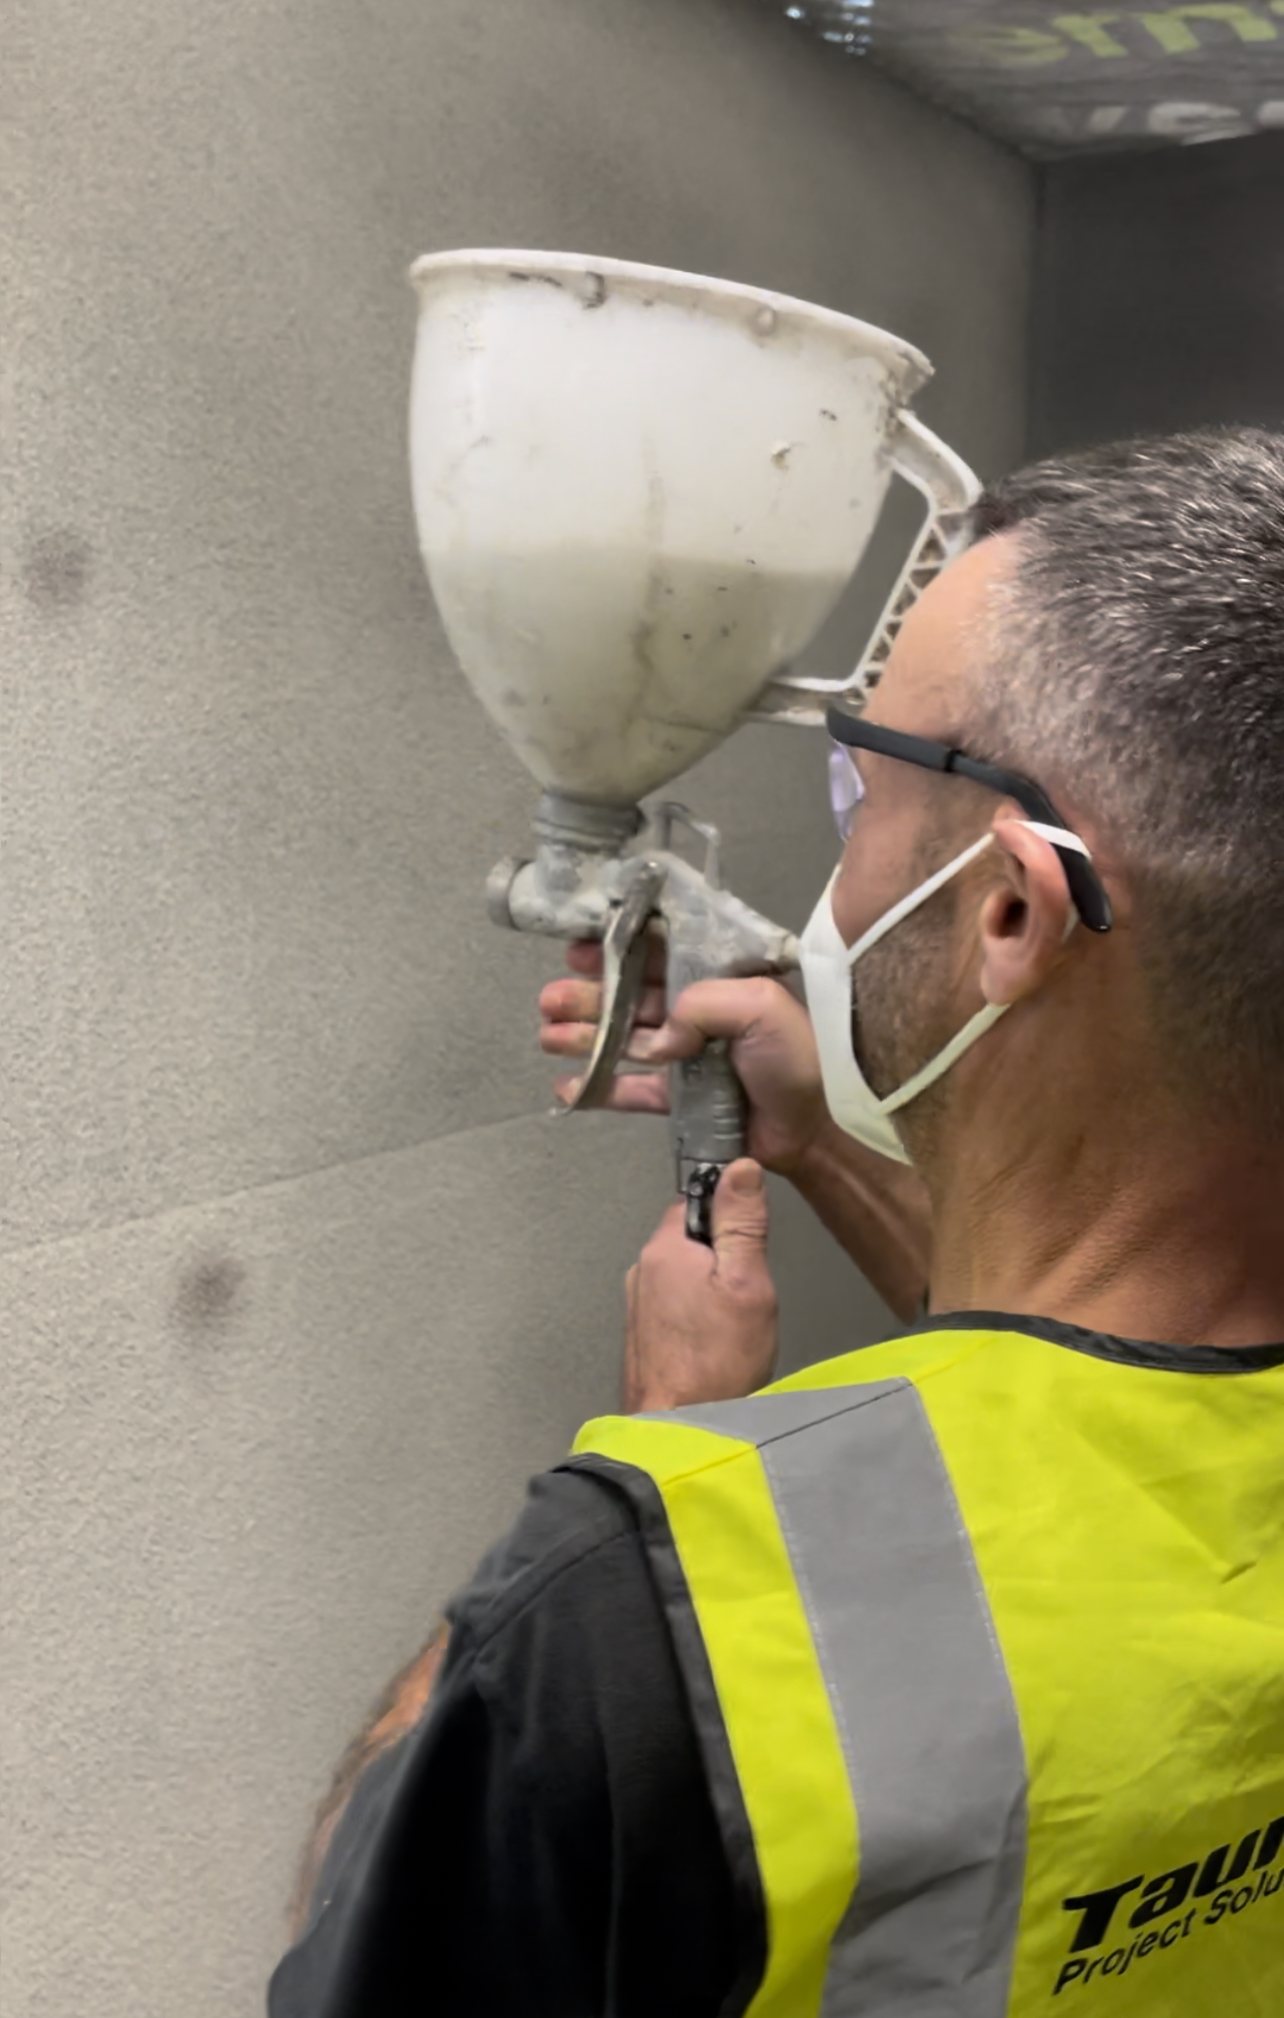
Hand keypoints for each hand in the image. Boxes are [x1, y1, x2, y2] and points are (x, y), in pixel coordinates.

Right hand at [539, 936, 828, 1177]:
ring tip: (548, 1036)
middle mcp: (702, 1010)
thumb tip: (660, 1038)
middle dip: (590, 995)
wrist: (816, 1130)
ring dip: (585, 1035)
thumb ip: (702, 1004)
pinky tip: (568, 1086)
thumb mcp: (760, 1006)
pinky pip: (634, 1090)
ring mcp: (689, 1054)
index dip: (619, 947)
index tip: (579, 947)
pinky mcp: (682, 1097)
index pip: (663, 951)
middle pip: (633, 996)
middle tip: (551, 998)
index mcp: (722, 978)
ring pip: (626, 1039)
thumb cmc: (798, 1058)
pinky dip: (601, 1088)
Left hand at [623, 1160, 777, 1411]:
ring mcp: (638, 1304)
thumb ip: (742, 1223)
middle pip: (691, 1238)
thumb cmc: (715, 1364)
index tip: (749, 1242)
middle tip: (746, 1294)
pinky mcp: (642, 1334)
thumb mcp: (746, 1282)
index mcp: (664, 1248)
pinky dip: (697, 1316)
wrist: (678, 1431)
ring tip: (732, 1325)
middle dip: (723, 1257)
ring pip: (684, 1274)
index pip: (696, 1199)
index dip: (729, 1214)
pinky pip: (676, 1306)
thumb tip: (741, 1169)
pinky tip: (714, 1344)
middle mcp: (642, 1270)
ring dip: (710, 1289)